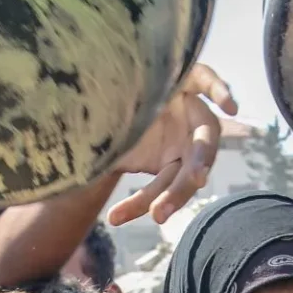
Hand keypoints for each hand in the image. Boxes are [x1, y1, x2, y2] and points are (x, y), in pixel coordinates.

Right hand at [108, 64, 238, 225]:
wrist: (125, 75)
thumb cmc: (117, 118)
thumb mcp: (110, 147)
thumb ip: (101, 163)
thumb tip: (63, 184)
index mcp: (171, 160)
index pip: (158, 188)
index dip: (137, 204)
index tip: (114, 218)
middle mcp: (188, 143)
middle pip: (185, 173)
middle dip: (174, 196)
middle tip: (158, 214)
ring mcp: (195, 113)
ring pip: (205, 139)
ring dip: (202, 160)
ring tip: (198, 177)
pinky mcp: (195, 79)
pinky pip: (208, 82)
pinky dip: (219, 92)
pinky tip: (230, 106)